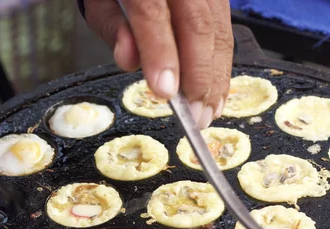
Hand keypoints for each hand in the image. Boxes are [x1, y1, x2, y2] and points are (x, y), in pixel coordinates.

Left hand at [84, 0, 232, 128]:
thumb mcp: (102, 3)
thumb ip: (113, 28)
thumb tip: (129, 60)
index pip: (153, 13)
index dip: (161, 54)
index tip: (165, 93)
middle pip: (197, 25)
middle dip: (198, 77)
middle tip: (193, 117)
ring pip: (219, 31)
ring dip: (215, 79)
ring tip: (207, 113)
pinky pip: (226, 33)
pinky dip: (223, 68)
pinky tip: (217, 95)